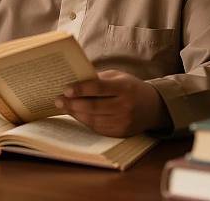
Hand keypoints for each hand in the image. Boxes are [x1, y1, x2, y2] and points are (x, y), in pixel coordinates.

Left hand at [55, 69, 170, 136]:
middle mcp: (125, 106)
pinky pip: (98, 128)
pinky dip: (84, 121)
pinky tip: (76, 114)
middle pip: (93, 107)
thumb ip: (98, 78)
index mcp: (124, 88)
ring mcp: (123, 122)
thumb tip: (74, 80)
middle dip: (73, 104)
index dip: (81, 89)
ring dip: (75, 113)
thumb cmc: (129, 86)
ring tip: (63, 106)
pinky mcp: (121, 133)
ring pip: (93, 120)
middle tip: (57, 100)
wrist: (152, 106)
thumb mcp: (117, 76)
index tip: (66, 89)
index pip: (99, 88)